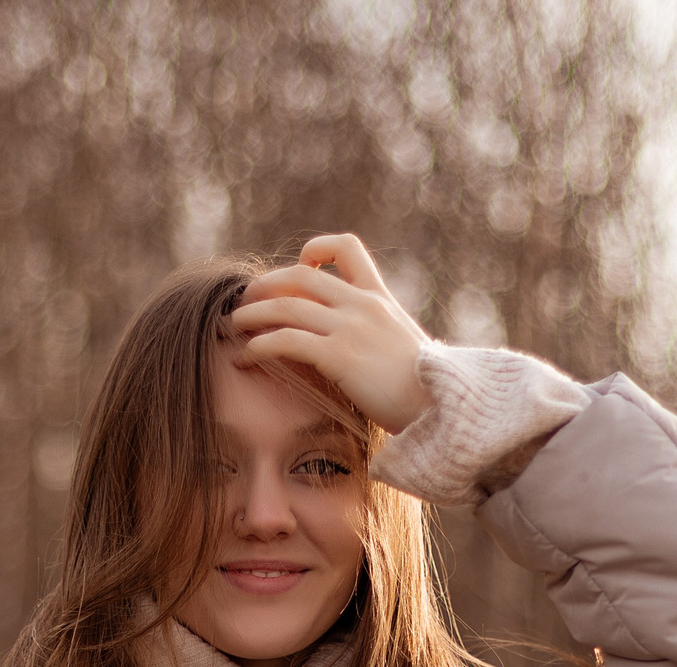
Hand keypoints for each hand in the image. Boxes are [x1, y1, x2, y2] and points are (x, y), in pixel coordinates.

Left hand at [230, 233, 433, 433]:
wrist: (446, 410)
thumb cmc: (427, 392)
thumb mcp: (406, 350)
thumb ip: (380, 338)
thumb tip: (365, 353)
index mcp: (380, 299)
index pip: (346, 246)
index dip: (315, 249)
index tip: (298, 270)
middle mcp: (364, 306)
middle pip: (300, 274)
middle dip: (265, 286)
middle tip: (244, 303)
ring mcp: (352, 329)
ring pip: (286, 305)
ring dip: (251, 314)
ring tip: (231, 327)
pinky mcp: (341, 357)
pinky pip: (287, 341)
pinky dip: (258, 346)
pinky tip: (245, 358)